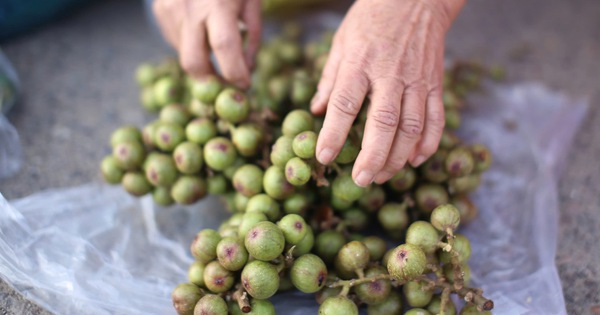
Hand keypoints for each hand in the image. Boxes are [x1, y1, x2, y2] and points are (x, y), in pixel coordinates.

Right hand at [152, 0, 261, 87]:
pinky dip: (192, 42)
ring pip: (185, 53)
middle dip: (210, 80)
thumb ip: (253, 35)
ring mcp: (170, 10)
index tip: (245, 84)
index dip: (235, 72)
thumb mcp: (252, 1)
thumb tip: (247, 69)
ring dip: (203, 58)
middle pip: (194, 63)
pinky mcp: (160, 11)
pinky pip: (177, 40)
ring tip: (214, 38)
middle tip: (226, 82)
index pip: (225, 47)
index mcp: (218, 4)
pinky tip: (200, 25)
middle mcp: (190, 8)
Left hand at [311, 0, 464, 186]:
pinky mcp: (436, 83)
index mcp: (360, 62)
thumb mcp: (342, 41)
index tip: (323, 157)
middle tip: (361, 180)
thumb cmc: (372, 18)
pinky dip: (428, 144)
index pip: (344, 103)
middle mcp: (390, 74)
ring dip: (398, 157)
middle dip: (373, 156)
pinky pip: (436, 119)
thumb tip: (315, 110)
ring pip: (412, 127)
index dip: (333, 132)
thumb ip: (330, 78)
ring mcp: (417, 80)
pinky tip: (415, 160)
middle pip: (384, 122)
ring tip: (382, 175)